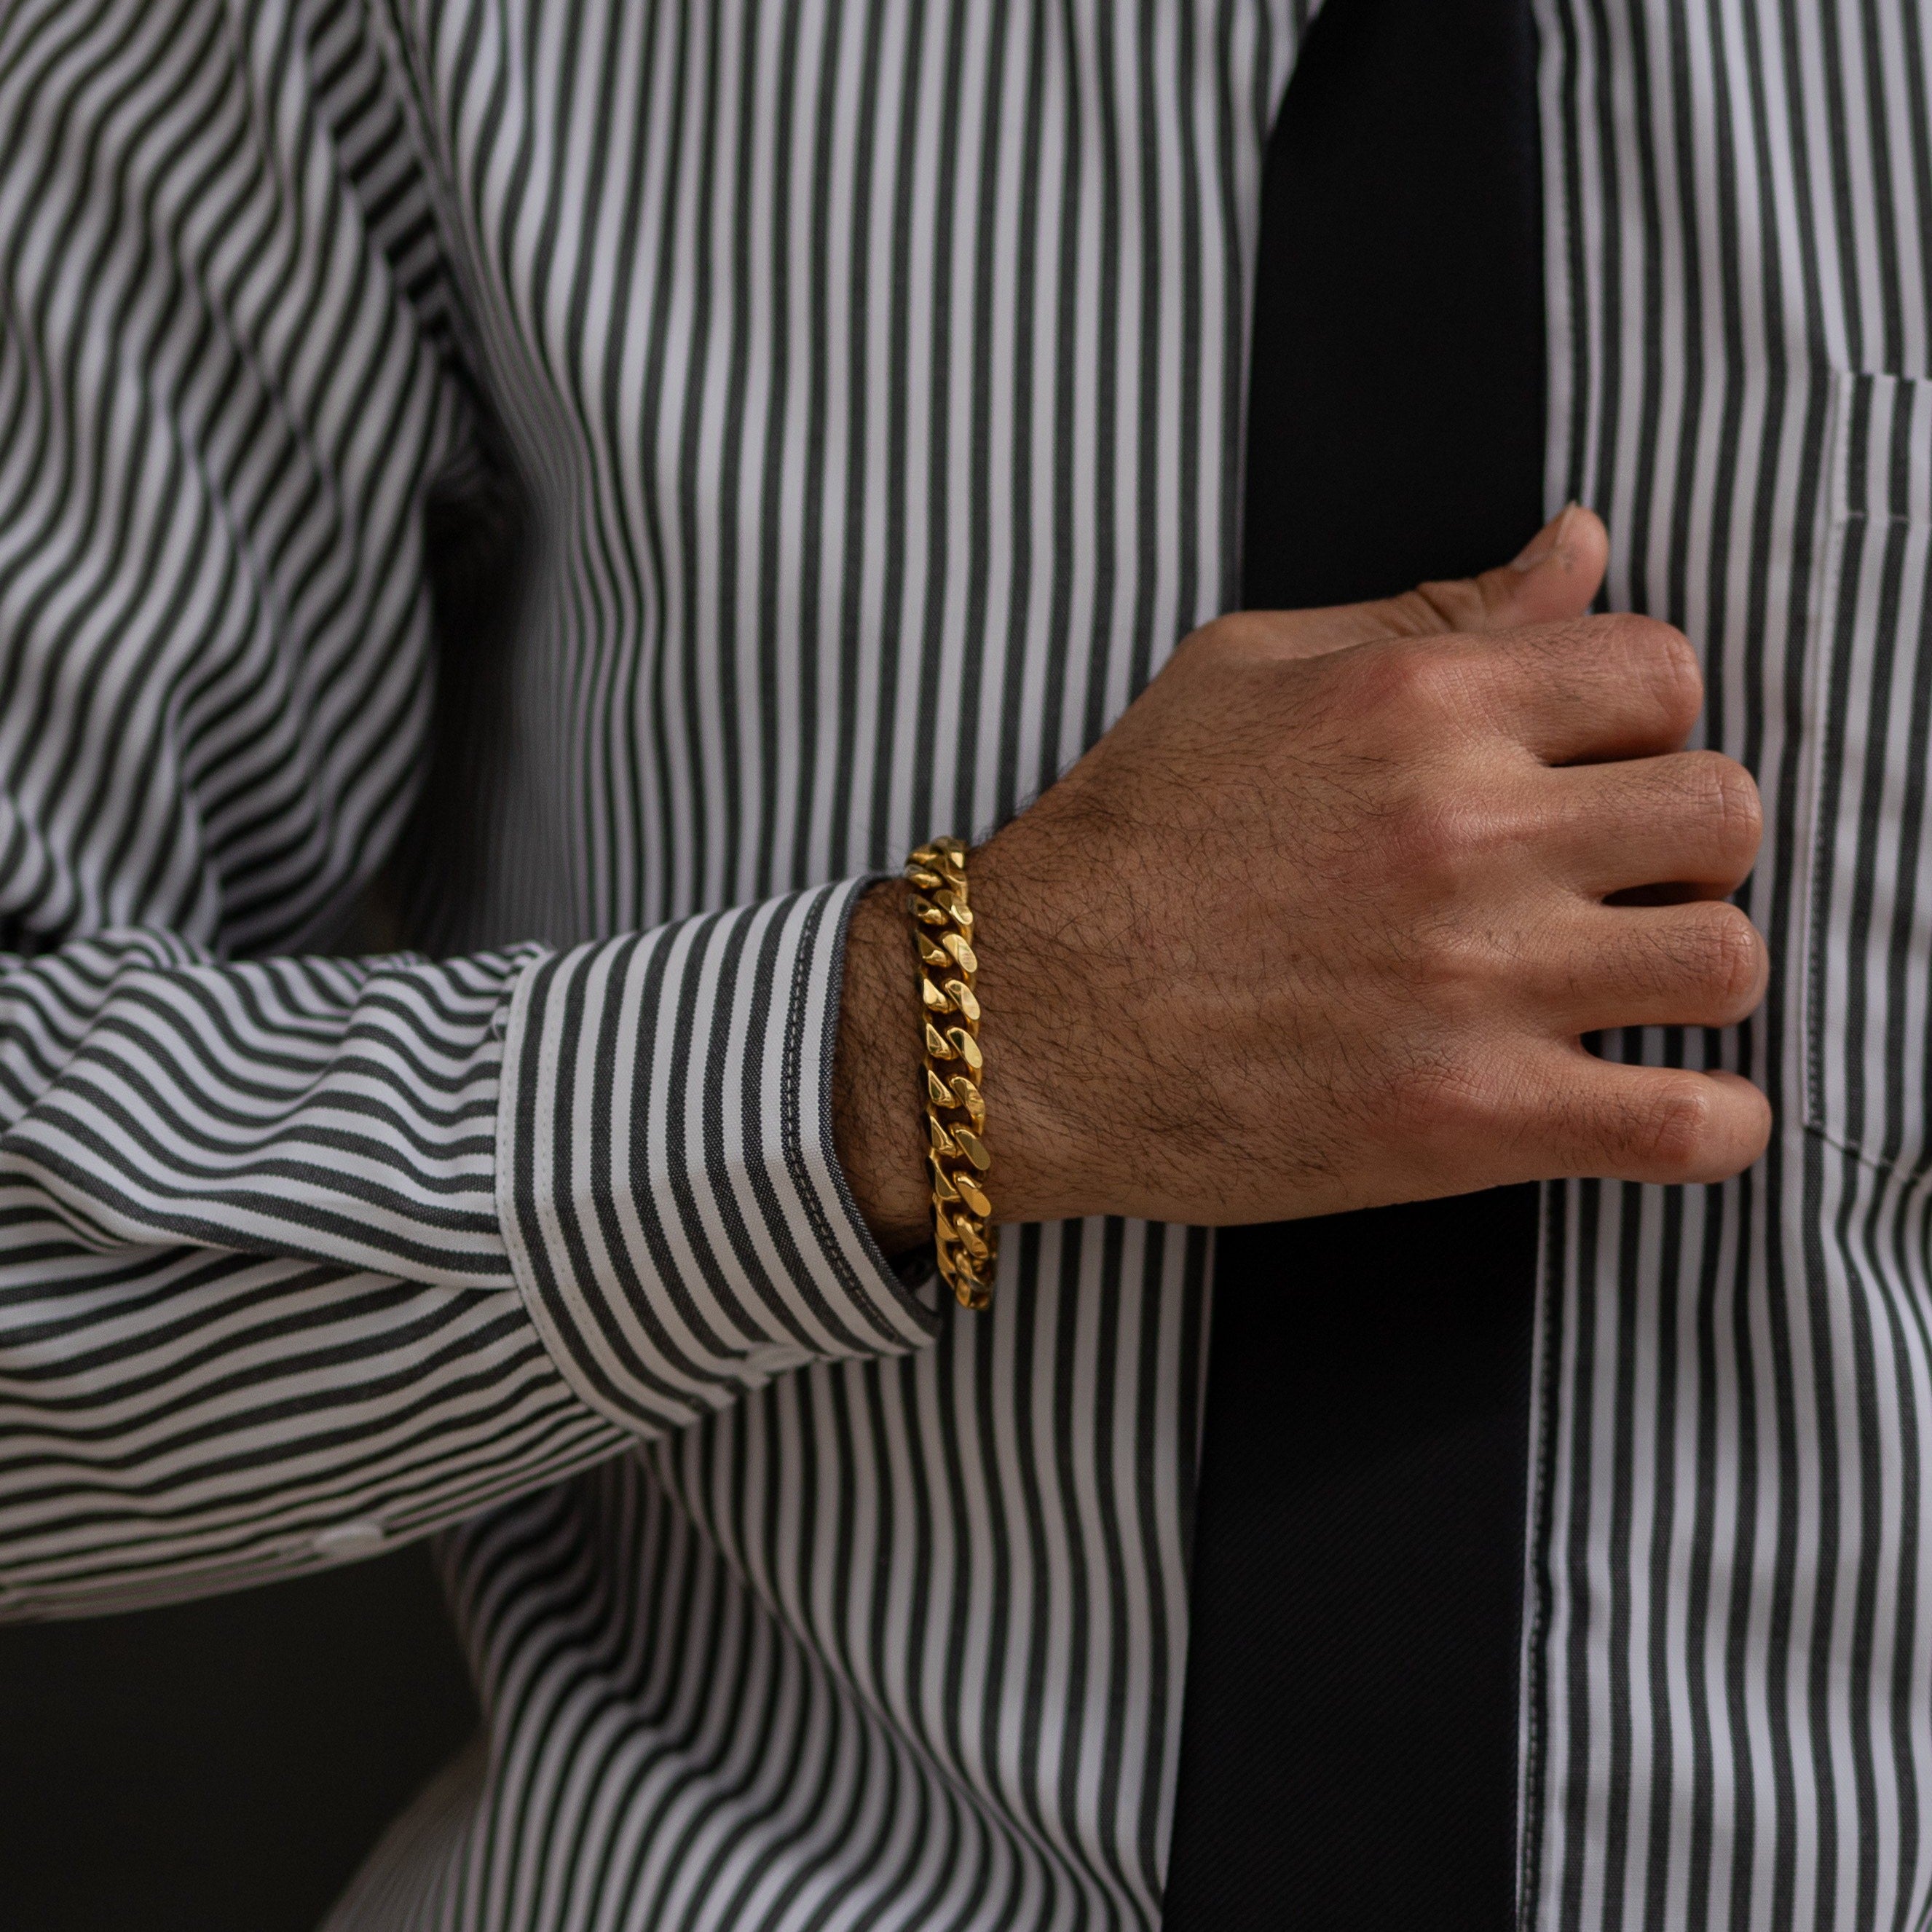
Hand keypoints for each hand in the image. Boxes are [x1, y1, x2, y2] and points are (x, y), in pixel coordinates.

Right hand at [834, 506, 1770, 1247]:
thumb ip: (1432, 612)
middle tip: (1613, 881)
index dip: (1643, 723)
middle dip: (1685, 844)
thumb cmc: (1124, 845)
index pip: (1662, 670)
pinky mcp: (1467, 1121)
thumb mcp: (1246, 673)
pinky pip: (1690, 1128)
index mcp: (1419, 703)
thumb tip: (1580, 549)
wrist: (1019, 1021)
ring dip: (1695, 973)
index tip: (1591, 773)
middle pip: (1722, 810)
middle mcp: (1465, 829)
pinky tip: (1666, 1105)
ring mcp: (1474, 982)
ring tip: (1623, 988)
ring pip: (1728, 961)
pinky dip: (1711, 1124)